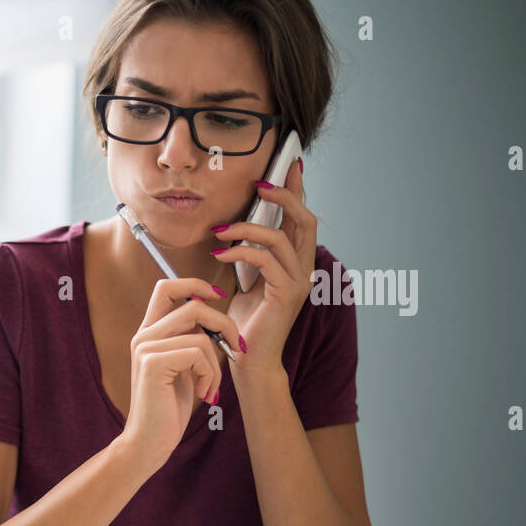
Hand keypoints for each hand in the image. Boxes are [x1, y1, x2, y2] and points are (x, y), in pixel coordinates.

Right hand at [119, 277, 245, 470]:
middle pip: (194, 306)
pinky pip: (198, 353)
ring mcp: (145, 348)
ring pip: (200, 334)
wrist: (149, 443)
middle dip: (224, 325)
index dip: (195, 284)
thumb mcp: (183, 369)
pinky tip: (203, 393)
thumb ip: (191, 341)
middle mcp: (143, 336)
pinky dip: (210, 374)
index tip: (218, 296)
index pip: (166, 287)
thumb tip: (217, 320)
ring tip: (211, 385)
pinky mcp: (153, 363)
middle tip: (235, 348)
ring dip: (217, 361)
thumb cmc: (168, 409)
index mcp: (148, 334)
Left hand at [208, 157, 316, 372]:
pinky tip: (220, 254)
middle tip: (260, 184)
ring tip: (220, 231)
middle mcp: (304, 269)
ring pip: (282, 237)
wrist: (248, 360)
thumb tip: (233, 230)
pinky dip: (241, 251)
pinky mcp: (286, 294)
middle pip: (305, 220)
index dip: (298, 191)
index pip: (301, 219)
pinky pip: (266, 259)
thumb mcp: (245, 281)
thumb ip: (249, 256)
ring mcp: (298, 281)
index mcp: (295, 263)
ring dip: (248, 227)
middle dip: (284, 196)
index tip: (289, 165)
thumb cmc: (243, 322)